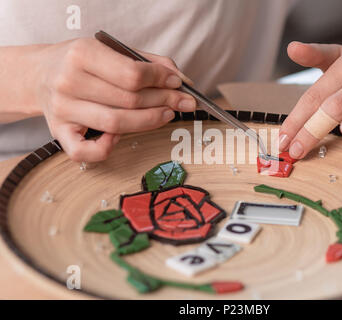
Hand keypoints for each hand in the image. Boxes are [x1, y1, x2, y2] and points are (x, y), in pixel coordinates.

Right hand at [35, 38, 195, 161]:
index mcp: (82, 54)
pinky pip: (85, 152)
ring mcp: (63, 110)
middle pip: (129, 100)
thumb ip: (147, 62)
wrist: (39, 74)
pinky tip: (120, 137)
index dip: (162, 80)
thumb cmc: (81, 63)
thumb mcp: (111, 50)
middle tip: (182, 102)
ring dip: (149, 121)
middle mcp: (69, 82)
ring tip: (166, 114)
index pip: (133, 74)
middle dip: (164, 101)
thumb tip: (182, 81)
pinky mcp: (59, 132)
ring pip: (116, 124)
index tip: (178, 83)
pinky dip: (106, 148)